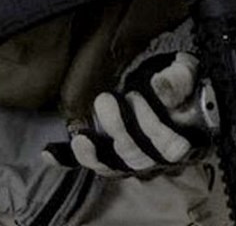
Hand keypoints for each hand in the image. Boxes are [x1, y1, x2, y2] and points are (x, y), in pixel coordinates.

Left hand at [43, 51, 216, 176]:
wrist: (165, 81)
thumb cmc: (178, 77)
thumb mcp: (186, 71)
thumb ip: (180, 78)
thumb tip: (160, 88)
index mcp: (185, 135)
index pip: (172, 148)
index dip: (155, 130)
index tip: (137, 96)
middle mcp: (157, 155)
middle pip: (137, 156)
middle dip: (119, 130)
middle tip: (105, 99)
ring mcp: (130, 159)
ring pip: (112, 166)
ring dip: (93, 153)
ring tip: (81, 136)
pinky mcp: (107, 154)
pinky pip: (90, 161)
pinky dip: (67, 161)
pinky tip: (49, 154)